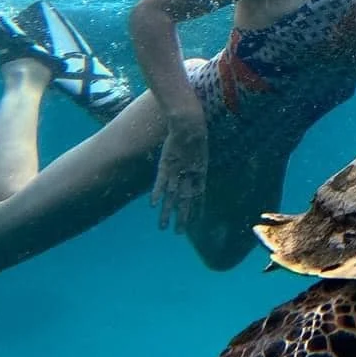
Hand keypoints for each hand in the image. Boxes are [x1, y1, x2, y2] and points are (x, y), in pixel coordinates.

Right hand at [152, 115, 207, 231]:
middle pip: (186, 200)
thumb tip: (198, 170)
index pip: (199, 195)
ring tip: (163, 228)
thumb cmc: (196, 134)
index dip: (197, 209)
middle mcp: (190, 175)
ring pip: (172, 196)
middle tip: (178, 233)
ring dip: (166, 212)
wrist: (190, 123)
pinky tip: (153, 205)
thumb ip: (198, 163)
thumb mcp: (201, 151)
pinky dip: (156, 193)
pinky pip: (160, 182)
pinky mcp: (166, 165)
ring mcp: (177, 171)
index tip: (195, 222)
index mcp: (201, 172)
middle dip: (182, 217)